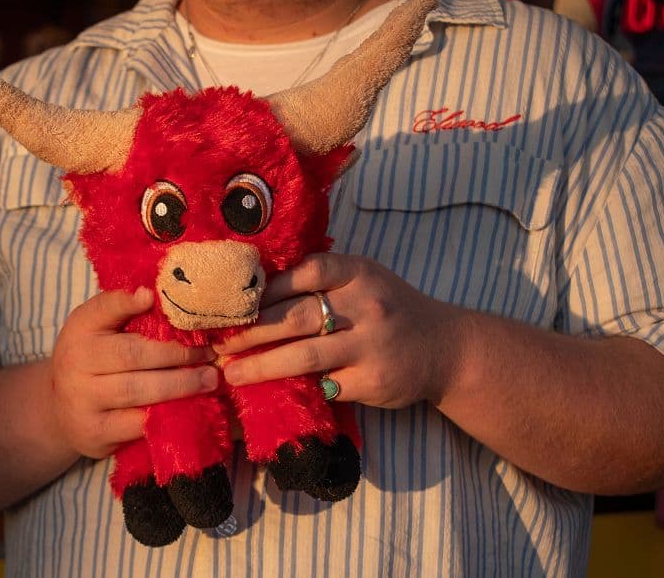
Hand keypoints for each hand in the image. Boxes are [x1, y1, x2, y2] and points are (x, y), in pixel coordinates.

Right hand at [51, 288, 218, 458]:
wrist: (63, 410)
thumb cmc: (95, 359)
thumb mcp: (100, 329)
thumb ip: (124, 311)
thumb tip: (156, 294)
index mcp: (80, 330)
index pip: (102, 309)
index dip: (125, 302)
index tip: (151, 296)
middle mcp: (75, 363)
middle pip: (132, 355)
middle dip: (177, 353)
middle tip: (210, 353)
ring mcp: (82, 401)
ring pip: (137, 391)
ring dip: (180, 385)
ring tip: (209, 379)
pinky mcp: (95, 433)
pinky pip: (137, 424)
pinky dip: (167, 413)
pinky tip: (191, 406)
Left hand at [215, 254, 468, 409]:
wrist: (445, 348)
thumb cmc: (388, 309)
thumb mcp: (363, 281)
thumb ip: (321, 281)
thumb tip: (252, 292)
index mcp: (359, 273)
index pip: (305, 272)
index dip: (265, 288)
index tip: (232, 303)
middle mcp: (368, 305)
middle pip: (297, 316)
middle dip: (251, 331)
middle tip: (218, 344)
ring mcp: (372, 345)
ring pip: (305, 355)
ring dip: (262, 365)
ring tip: (231, 373)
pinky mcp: (374, 381)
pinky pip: (326, 385)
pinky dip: (296, 388)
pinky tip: (271, 392)